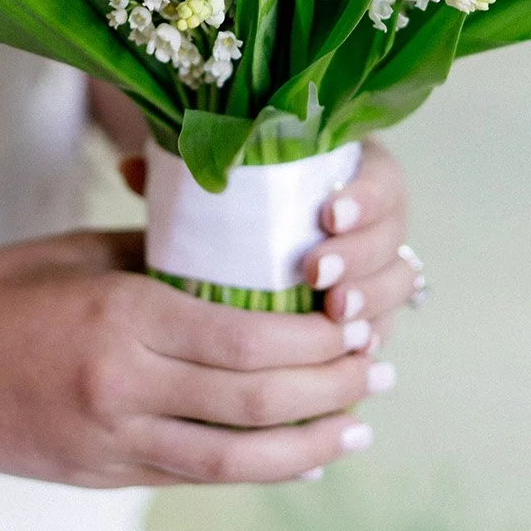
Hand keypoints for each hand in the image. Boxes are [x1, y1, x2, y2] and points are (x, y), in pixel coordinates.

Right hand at [0, 230, 386, 489]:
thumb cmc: (3, 286)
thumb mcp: (91, 253)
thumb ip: (172, 264)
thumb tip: (254, 264)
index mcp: (123, 315)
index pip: (246, 338)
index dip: (315, 338)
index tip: (355, 320)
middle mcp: (123, 386)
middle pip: (254, 401)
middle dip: (330, 390)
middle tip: (377, 372)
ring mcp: (110, 441)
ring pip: (234, 461)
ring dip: (308, 447)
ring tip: (357, 429)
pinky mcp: (100, 476)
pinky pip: (194, 478)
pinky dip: (255, 470)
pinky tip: (297, 459)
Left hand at [118, 135, 418, 341]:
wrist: (260, 257)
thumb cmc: (235, 209)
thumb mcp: (216, 188)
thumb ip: (187, 177)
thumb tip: (131, 170)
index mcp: (350, 170)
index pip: (378, 175)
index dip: (363, 197)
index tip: (327, 215)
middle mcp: (375, 218)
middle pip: (393, 232)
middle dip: (362, 255)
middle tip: (318, 275)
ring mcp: (381, 267)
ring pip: (399, 280)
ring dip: (373, 298)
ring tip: (336, 316)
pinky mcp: (375, 312)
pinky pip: (387, 324)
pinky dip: (372, 339)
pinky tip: (351, 360)